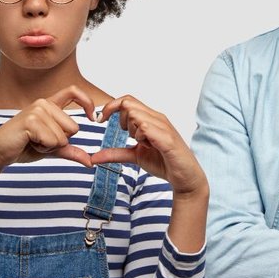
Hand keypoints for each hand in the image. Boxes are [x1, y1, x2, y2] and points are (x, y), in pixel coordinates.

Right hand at [0, 85, 94, 173]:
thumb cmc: (23, 147)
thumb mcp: (51, 148)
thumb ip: (70, 151)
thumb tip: (90, 161)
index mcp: (50, 105)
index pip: (74, 91)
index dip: (87, 102)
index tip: (94, 117)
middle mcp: (44, 103)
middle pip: (74, 128)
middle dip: (61, 142)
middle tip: (40, 141)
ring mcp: (37, 110)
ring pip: (63, 137)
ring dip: (50, 147)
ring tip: (33, 142)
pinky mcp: (31, 121)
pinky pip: (53, 141)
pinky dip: (44, 149)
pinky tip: (29, 143)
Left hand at [91, 95, 207, 195]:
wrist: (184, 177)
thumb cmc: (164, 162)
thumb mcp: (135, 156)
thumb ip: (116, 153)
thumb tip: (93, 157)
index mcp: (150, 118)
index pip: (127, 100)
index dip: (110, 107)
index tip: (100, 120)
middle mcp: (157, 118)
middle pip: (128, 104)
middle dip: (121, 120)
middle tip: (129, 136)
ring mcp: (163, 126)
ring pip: (135, 114)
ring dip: (132, 130)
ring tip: (143, 143)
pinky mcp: (167, 138)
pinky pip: (146, 127)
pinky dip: (141, 137)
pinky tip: (148, 146)